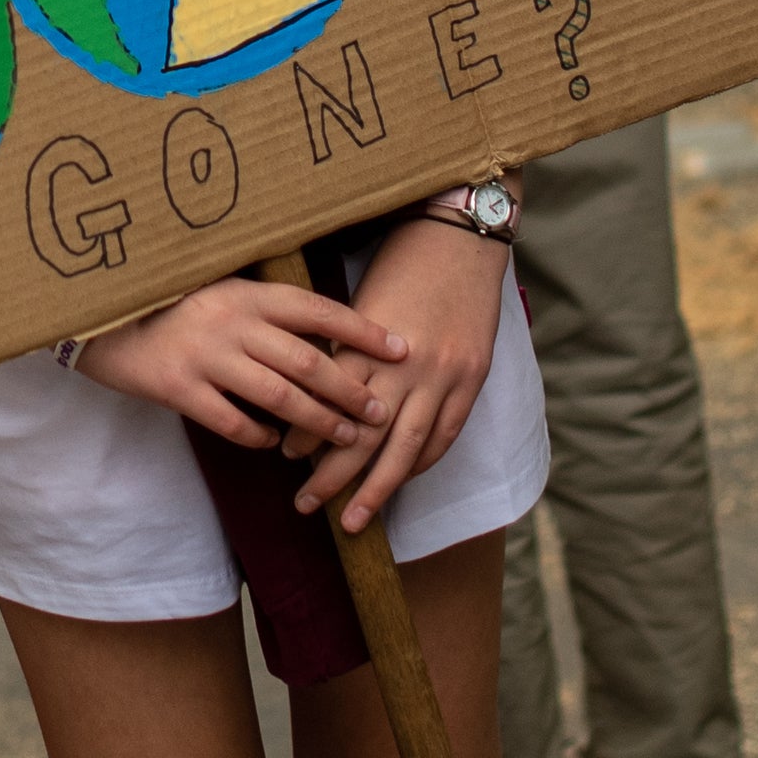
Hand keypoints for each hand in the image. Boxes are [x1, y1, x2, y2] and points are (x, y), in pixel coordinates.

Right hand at [72, 273, 408, 451]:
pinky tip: (275, 445)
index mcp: (245, 293)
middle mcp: (229, 322)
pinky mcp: (178, 388)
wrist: (101, 316)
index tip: (400, 347)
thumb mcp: (220, 292)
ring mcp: (203, 356)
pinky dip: (259, 436)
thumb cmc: (170, 304)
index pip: (316, 310)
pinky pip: (231, 421)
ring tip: (346, 436)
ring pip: (276, 395)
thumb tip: (325, 333)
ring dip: (317, 420)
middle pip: (305, 361)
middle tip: (380, 411)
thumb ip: (262, 308)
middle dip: (349, 388)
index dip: (361, 329)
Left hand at [292, 222, 505, 537]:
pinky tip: (399, 482)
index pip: (331, 401)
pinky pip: (444, 435)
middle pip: (364, 435)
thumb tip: (313, 391)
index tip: (285, 455)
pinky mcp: (473, 380)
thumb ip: (343, 347)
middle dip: (333, 476)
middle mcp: (408, 365)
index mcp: (370, 340)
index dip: (308, 433)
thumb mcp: (363, 300)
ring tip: (352, 519)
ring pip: (406, 447)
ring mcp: (445, 376)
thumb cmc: (403, 260)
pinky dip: (421, 464)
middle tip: (304, 505)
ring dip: (377, 488)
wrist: (461, 238)